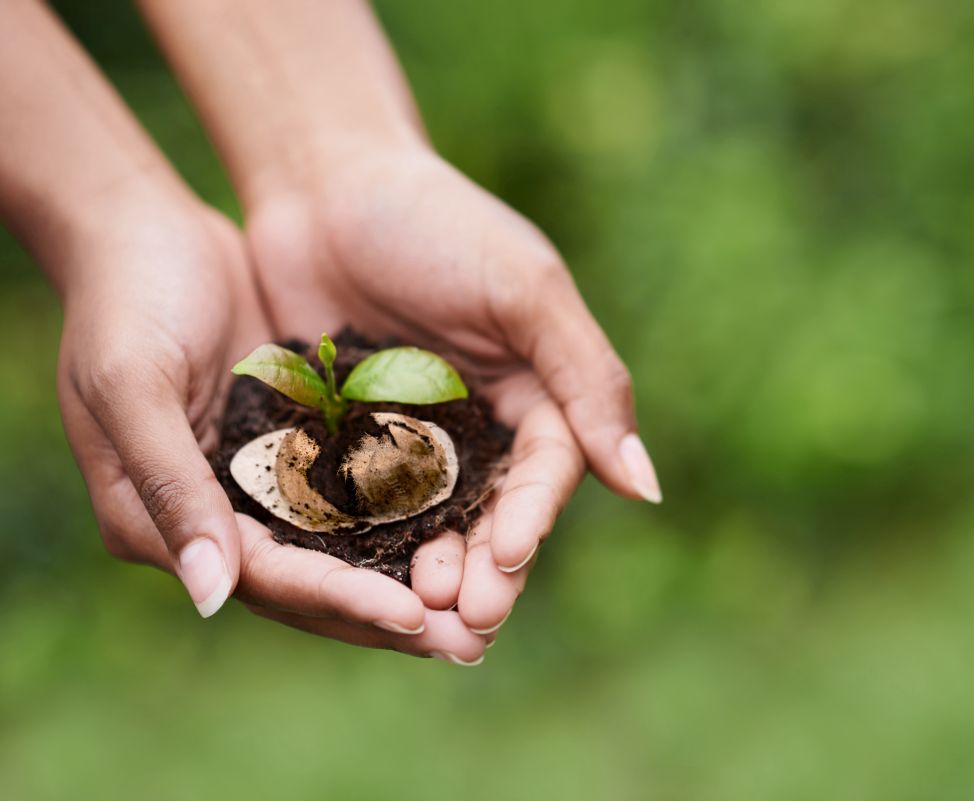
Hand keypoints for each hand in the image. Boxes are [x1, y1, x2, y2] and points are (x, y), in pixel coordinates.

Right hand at [55, 197, 490, 661]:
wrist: (142, 230)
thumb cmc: (123, 300)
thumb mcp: (132, 386)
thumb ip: (170, 487)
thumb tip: (213, 597)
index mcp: (161, 522)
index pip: (267, 579)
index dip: (341, 599)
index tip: (415, 616)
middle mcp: (217, 517)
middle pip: (315, 585)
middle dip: (393, 614)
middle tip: (473, 641)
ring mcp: (262, 483)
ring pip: (346, 550)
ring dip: (412, 576)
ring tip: (486, 600)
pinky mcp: (299, 445)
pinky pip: (360, 493)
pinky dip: (408, 514)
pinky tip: (466, 526)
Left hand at [246, 146, 660, 634]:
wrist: (322, 179)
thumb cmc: (434, 222)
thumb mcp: (524, 290)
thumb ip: (588, 380)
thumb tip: (647, 487)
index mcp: (536, 390)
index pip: (548, 471)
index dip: (531, 520)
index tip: (506, 560)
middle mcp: (480, 425)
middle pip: (491, 515)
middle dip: (484, 571)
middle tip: (465, 625)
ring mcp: (410, 438)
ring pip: (429, 525)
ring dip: (428, 574)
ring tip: (415, 620)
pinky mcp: (345, 442)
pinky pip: (359, 506)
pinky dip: (362, 549)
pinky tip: (351, 585)